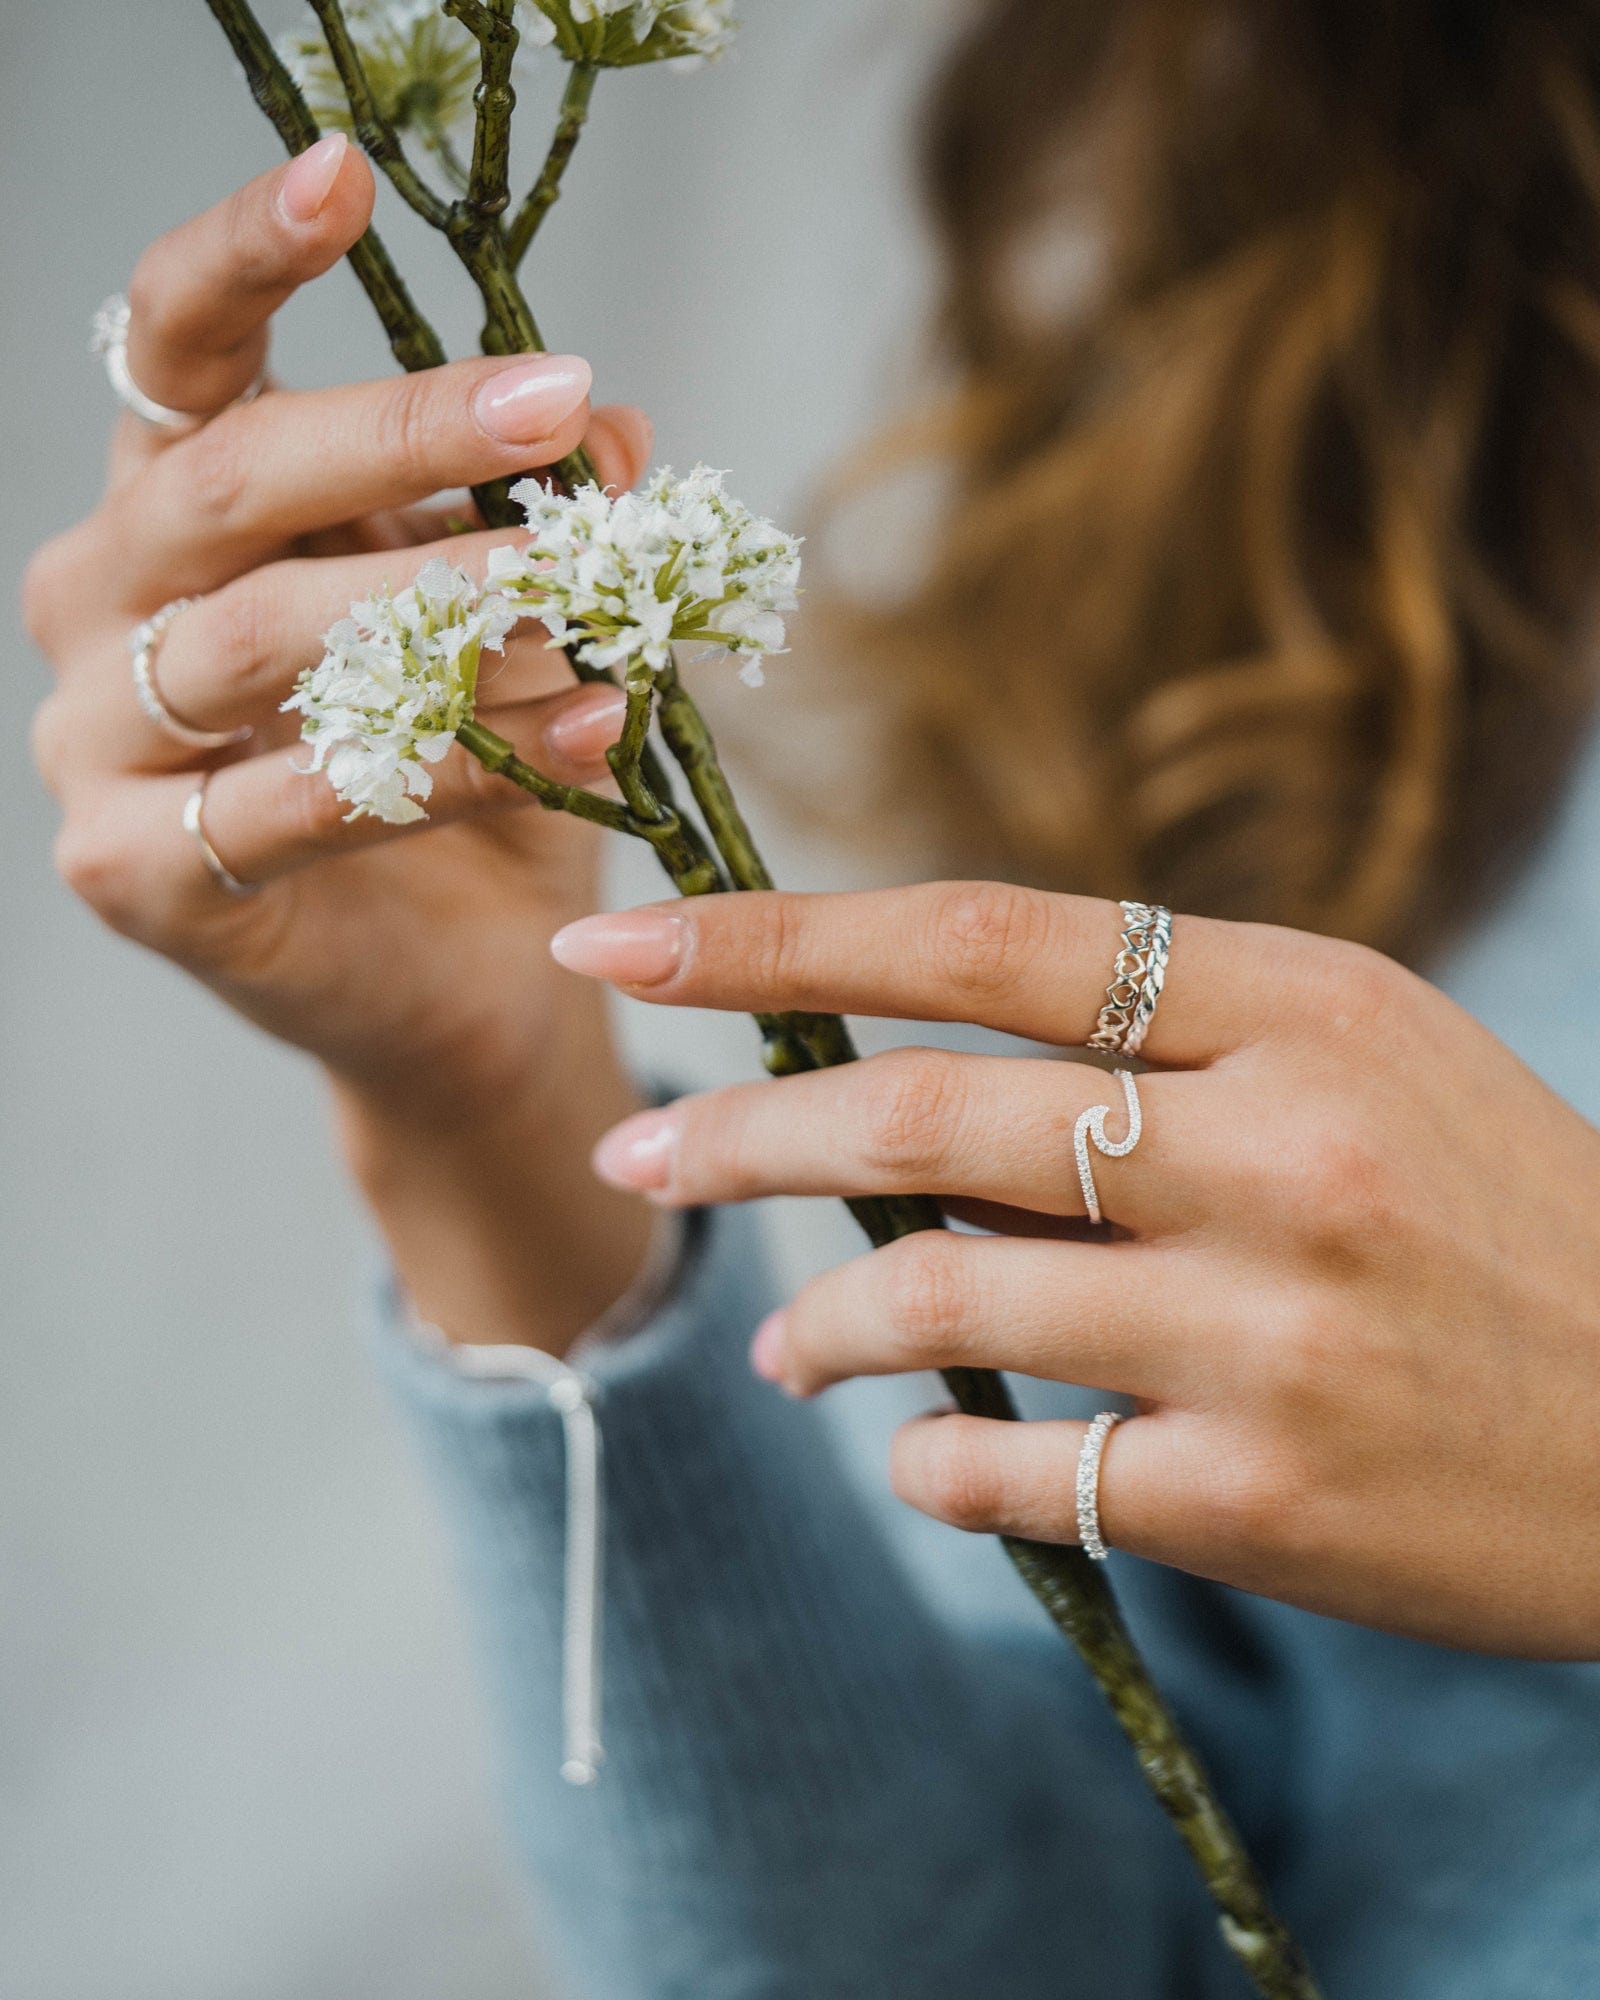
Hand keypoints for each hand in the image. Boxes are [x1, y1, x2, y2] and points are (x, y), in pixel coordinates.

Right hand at [25, 139, 653, 1346]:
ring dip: (448, 608)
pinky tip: (591, 731)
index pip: (176, 352)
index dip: (244, 255)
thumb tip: (610, 422)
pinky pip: (291, 801)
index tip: (347, 175)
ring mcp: (100, 742)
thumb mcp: (519, 620)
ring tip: (594, 596)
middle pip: (230, 481)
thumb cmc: (481, 779)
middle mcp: (106, 602)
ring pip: (265, 639)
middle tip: (557, 403)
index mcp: (177, 508)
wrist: (463, 986)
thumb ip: (540, 517)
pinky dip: (451, 764)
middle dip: (405, 432)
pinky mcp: (136, 874)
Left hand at [553, 882, 1599, 1657]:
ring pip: (943, 1302)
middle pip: (925, 1119)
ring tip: (789, 1347)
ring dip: (826, 1323)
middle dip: (742, 1132)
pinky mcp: (1263, 1499)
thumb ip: (1154, 1053)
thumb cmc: (1508, 1221)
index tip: (627, 946)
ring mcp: (1270, 1334)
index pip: (982, 940)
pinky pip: (1015, 1473)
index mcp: (1307, 1006)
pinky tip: (926, 1452)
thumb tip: (904, 1076)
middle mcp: (1283, 1154)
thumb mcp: (1368, 1066)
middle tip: (633, 1149)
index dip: (780, 937)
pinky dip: (935, 1463)